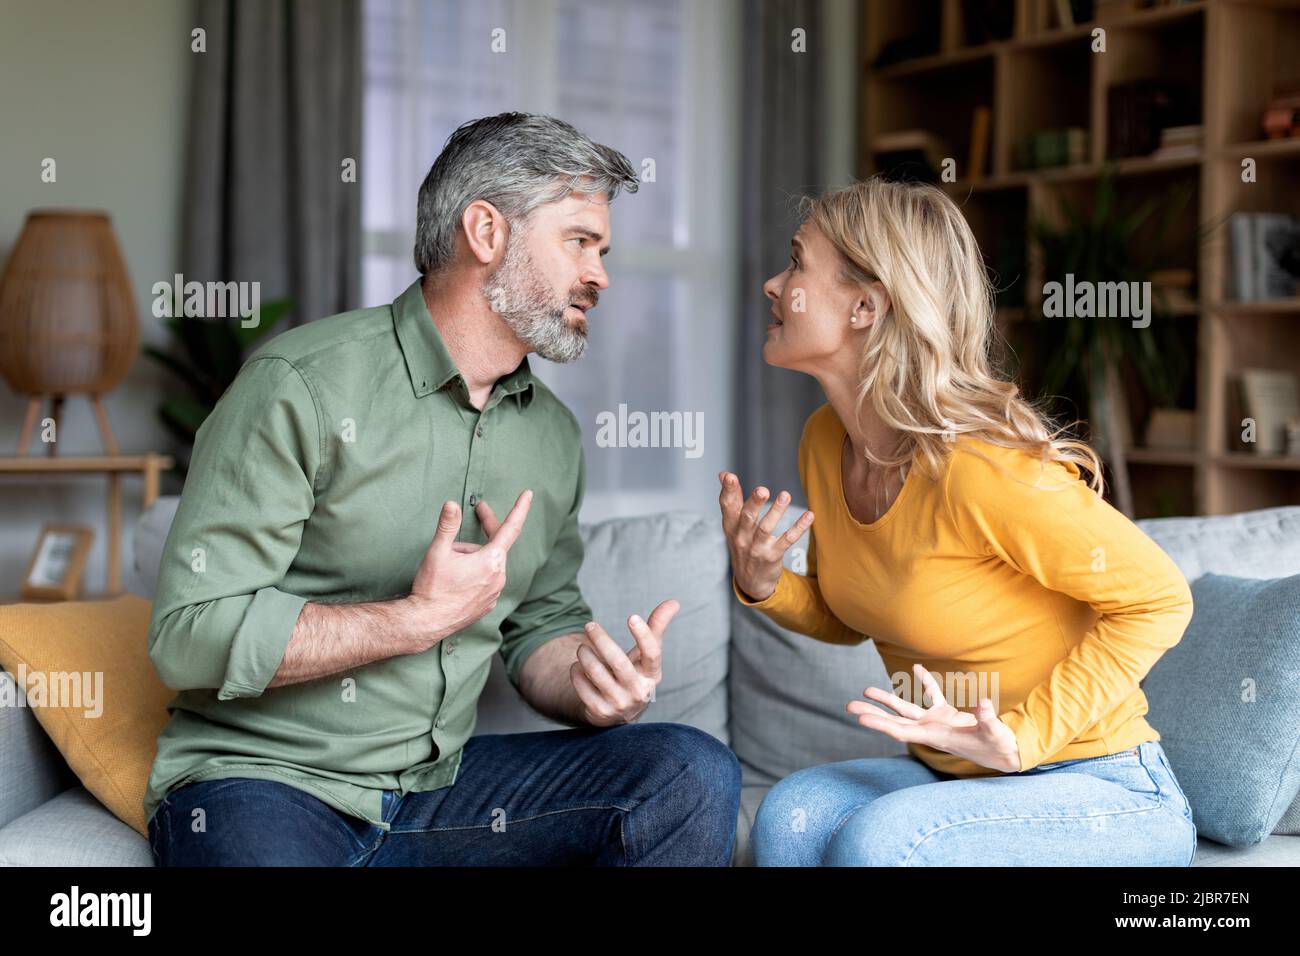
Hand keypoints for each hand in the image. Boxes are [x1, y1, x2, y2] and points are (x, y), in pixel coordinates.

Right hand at [405, 490, 531, 651]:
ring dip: (475, 555)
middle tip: (479, 512)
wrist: (426, 622)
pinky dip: (476, 572)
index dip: (520, 509)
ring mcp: (495, 592)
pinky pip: (486, 580)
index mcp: (491, 561)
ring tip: (452, 560)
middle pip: (496, 544)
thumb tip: (452, 504)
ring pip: (488, 563)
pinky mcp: (488, 604)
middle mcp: (499, 577)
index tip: (528, 494)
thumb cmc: (432, 587)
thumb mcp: (438, 551)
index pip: (511, 528)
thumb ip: (448, 525)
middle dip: (487, 527)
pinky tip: (458, 578)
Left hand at [570, 599, 679, 725]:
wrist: (618, 711)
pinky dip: (577, 673)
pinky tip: (578, 666)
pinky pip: (582, 687)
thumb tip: (674, 602)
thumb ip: (657, 627)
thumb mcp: (645, 654)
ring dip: (585, 656)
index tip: (632, 617)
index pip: (652, 654)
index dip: (643, 635)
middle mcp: (638, 691)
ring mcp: (619, 703)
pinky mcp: (600, 712)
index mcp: (652, 674)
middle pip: (618, 662)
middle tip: (589, 625)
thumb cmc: (634, 673)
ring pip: (597, 674)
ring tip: (582, 648)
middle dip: (601, 640)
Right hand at [717, 471, 812, 601]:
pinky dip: (799, 528)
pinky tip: (809, 516)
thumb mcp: (733, 526)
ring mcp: (757, 547)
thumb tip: (723, 474)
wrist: (750, 582)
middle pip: (747, 517)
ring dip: (777, 512)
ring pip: (766, 528)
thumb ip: (731, 500)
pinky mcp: (773, 555)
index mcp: (731, 526)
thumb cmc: (743, 546)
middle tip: (762, 490)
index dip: (728, 491)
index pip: (728, 506)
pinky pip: (787, 540)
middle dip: (754, 503)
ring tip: (785, 495)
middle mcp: (742, 537)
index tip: (729, 476)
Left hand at [846, 663, 1021, 772]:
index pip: (902, 731)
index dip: (881, 724)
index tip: (861, 719)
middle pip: (895, 721)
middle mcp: (931, 730)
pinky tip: (916, 668)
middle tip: (848, 706)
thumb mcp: (995, 733)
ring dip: (887, 700)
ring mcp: (937, 722)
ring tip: (866, 689)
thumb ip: (988, 718)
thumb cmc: (1000, 747)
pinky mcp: (946, 716)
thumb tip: (983, 702)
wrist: (1007, 754)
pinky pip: (931, 696)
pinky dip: (924, 682)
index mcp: (936, 736)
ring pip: (907, 709)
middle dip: (872, 714)